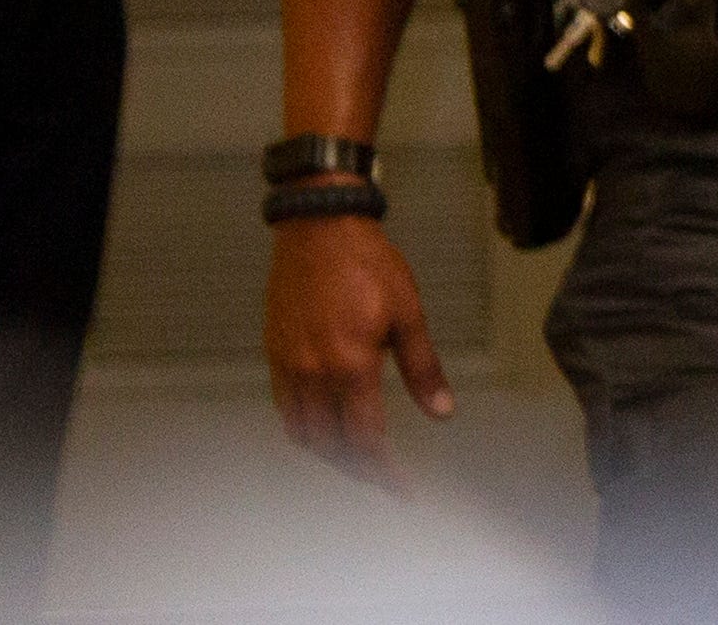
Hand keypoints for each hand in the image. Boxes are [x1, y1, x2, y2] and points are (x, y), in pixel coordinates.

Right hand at [268, 215, 453, 487]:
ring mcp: (288, 365)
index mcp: (350, 365)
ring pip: (302, 434)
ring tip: (358, 460)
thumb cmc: (367, 264)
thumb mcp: (409, 313)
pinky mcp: (274, 354)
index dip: (386, 472)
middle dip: (359, 471)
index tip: (403, 490)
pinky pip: (285, 409)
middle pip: (330, 446)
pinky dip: (305, 428)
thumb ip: (424, 369)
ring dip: (330, 455)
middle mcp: (313, 373)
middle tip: (384, 480)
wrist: (320, 227)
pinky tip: (326, 425)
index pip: (365, 439)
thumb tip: (442, 411)